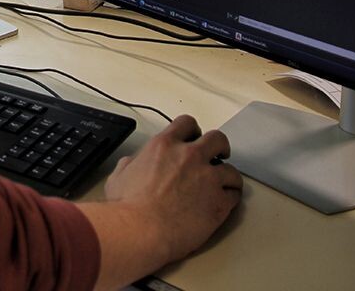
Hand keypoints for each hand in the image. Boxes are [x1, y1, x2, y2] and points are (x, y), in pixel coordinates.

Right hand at [104, 115, 242, 262]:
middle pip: (217, 139)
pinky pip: (235, 195)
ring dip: (227, 177)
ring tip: (222, 186)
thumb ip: (131, 164)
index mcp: (164, 146)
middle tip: (217, 157)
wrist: (141, 230)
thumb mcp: (119, 175)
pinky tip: (224, 203)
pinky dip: (230, 198)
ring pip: (232, 170)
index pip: (186, 124)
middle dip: (219, 147)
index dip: (193, 131)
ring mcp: (208, 178)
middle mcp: (189, 156)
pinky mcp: (219, 202)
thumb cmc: (128, 207)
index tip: (194, 138)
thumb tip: (133, 164)